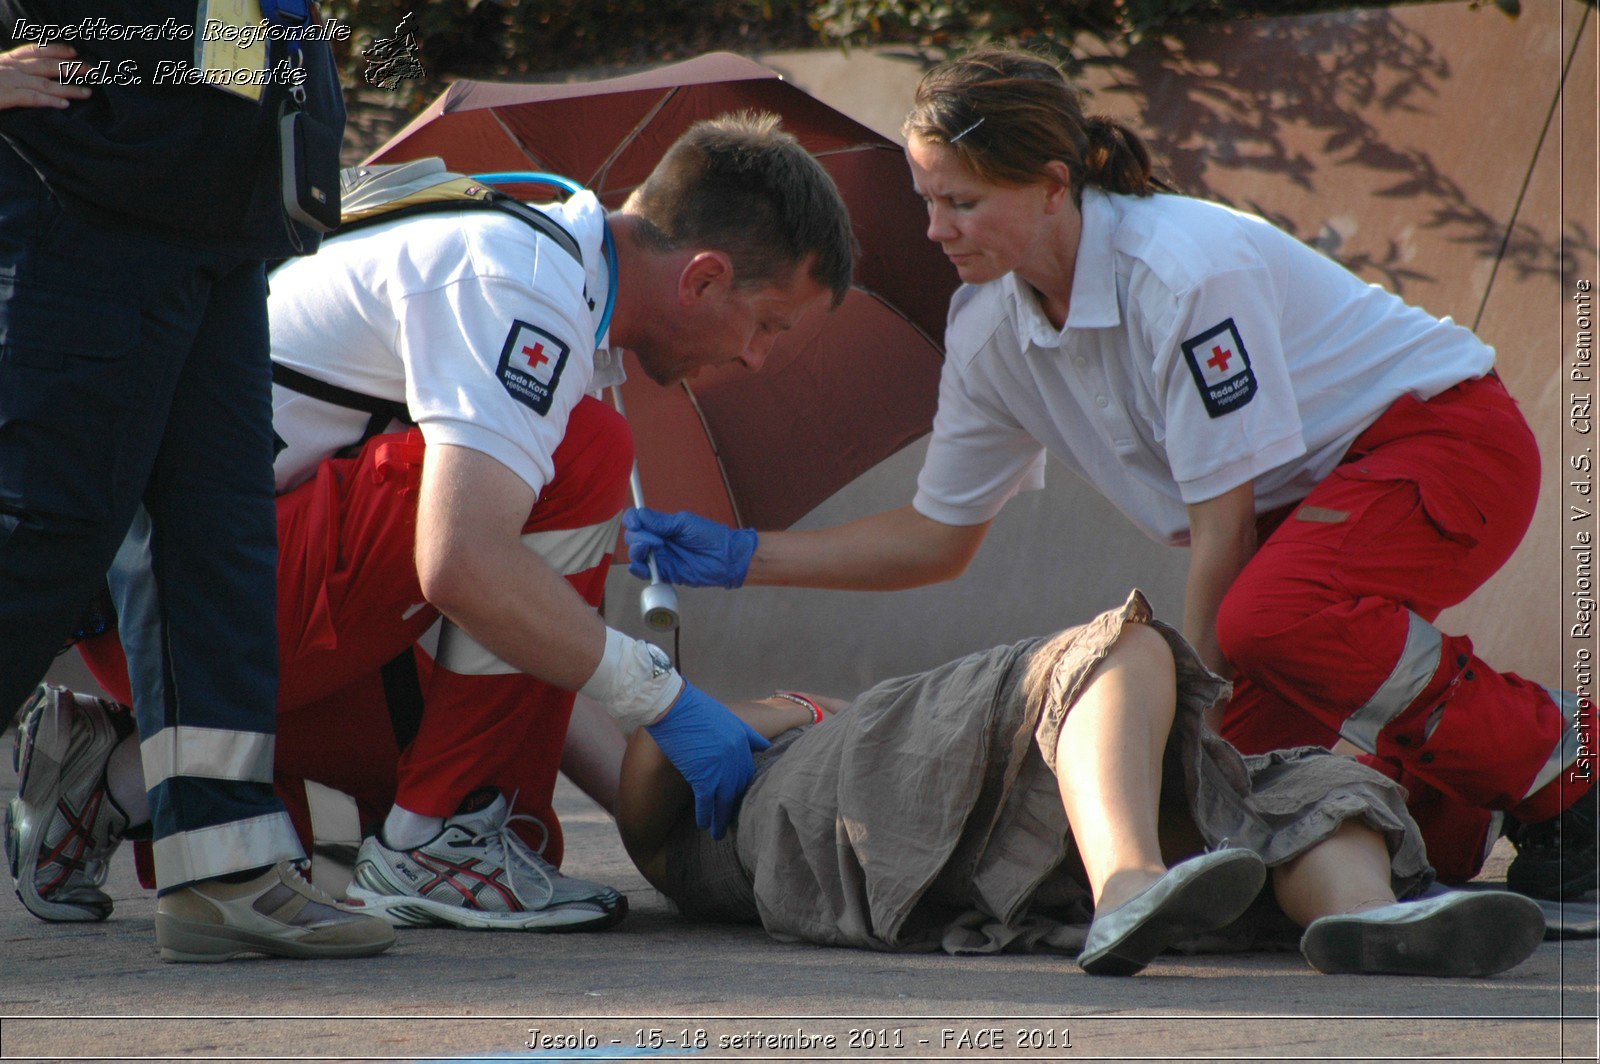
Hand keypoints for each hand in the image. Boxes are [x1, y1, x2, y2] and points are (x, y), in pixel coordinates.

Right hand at [0, 45, 92, 110]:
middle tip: (92, 70)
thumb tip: (28, 73)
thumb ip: (11, 69)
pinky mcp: (6, 95)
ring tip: (87, 92)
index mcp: (8, 60)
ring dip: (69, 88)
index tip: (74, 52)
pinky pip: (32, 97)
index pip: (35, 51)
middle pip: (46, 65)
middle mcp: (12, 68)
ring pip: (45, 83)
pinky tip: (66, 104)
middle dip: (71, 67)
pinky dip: (50, 100)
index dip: (56, 50)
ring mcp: (10, 81)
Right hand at [623, 507, 756, 588]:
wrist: (726, 558)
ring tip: (654, 548)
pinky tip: (641, 565)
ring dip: (638, 550)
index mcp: (662, 526)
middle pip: (633, 537)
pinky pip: (643, 572)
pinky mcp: (664, 573)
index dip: (631, 520)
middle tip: (658, 540)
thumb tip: (640, 515)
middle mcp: (658, 540)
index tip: (635, 523)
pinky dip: (638, 569)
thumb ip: (662, 522)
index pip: (637, 520)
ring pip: (636, 554)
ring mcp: (660, 557)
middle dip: (639, 536)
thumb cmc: (710, 536)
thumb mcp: (685, 523)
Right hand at [645, 681, 769, 837]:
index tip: (735, 799)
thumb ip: (747, 734)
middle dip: (732, 806)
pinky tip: (704, 824)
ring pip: (724, 799)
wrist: (673, 706)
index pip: (746, 772)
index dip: (740, 788)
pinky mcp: (703, 775)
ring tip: (717, 833)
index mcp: (742, 740)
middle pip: (737, 788)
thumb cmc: (694, 708)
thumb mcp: (728, 717)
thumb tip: (763, 746)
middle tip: (728, 820)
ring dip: (720, 818)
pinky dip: (705, 815)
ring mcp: (721, 767)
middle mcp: (736, 756)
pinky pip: (707, 801)